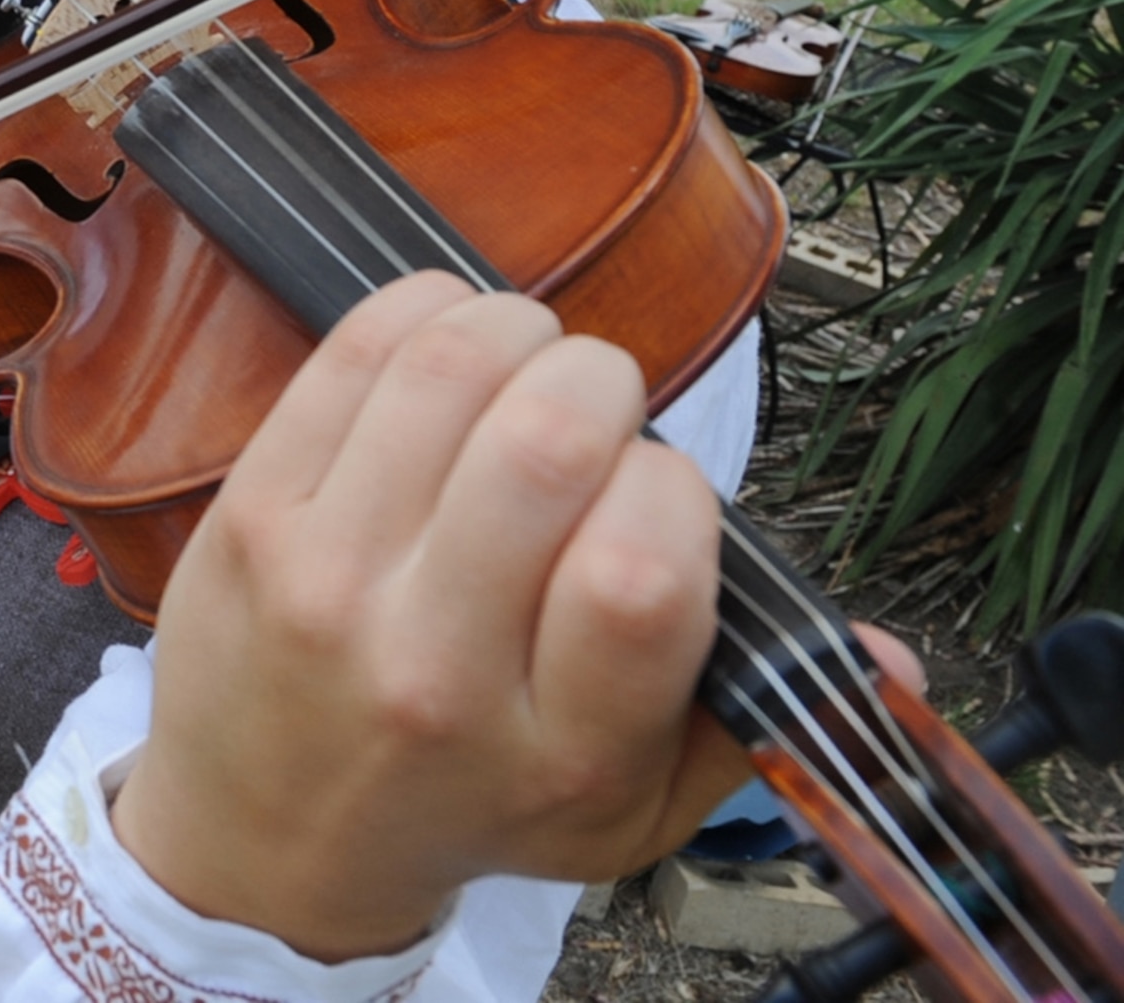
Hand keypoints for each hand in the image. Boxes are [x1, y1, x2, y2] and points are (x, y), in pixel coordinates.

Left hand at [111, 273, 749, 962]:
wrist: (271, 834)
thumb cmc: (471, 797)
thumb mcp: (630, 809)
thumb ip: (751, 725)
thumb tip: (892, 662)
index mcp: (558, 747)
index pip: (644, 573)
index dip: (675, 489)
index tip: (660, 487)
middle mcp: (436, 668)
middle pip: (544, 445)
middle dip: (600, 381)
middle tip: (597, 401)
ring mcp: (329, 583)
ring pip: (445, 375)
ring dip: (515, 329)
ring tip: (530, 358)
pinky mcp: (253, 515)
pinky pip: (351, 356)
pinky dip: (423, 311)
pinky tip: (451, 336)